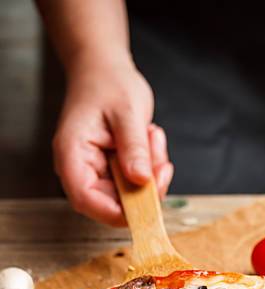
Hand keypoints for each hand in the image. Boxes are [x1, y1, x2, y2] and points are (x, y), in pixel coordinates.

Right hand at [53, 55, 172, 225]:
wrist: (104, 70)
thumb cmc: (108, 84)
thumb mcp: (127, 112)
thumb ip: (134, 148)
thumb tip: (142, 181)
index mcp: (72, 155)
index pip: (86, 199)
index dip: (116, 211)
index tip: (148, 206)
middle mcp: (81, 169)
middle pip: (112, 203)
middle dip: (145, 189)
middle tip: (161, 161)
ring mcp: (97, 173)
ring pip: (131, 196)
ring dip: (151, 175)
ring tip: (151, 137)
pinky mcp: (113, 172)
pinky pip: (137, 184)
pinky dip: (151, 168)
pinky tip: (149, 140)